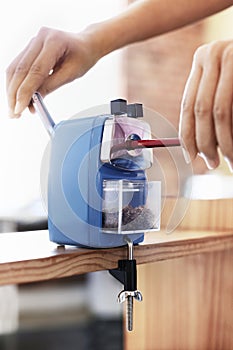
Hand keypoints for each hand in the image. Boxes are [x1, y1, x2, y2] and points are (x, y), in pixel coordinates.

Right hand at [6, 26, 99, 116]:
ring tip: (14, 109)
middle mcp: (39, 38)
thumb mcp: (71, 74)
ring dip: (12, 91)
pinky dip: (16, 84)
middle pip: (19, 70)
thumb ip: (51, 86)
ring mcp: (32, 42)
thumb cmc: (82, 57)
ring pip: (14, 69)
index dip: (25, 92)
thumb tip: (33, 100)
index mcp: (54, 42)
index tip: (20, 108)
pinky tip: (17, 97)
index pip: (35, 71)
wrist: (85, 44)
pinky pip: (17, 67)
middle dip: (14, 94)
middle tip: (14, 113)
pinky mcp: (28, 48)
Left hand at [179, 40, 232, 172]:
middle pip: (201, 109)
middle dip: (205, 142)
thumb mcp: (225, 84)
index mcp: (202, 58)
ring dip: (225, 142)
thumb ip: (209, 107)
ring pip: (221, 112)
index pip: (188, 105)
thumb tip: (192, 147)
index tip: (190, 157)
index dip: (187, 135)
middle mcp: (214, 53)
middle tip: (212, 164)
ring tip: (231, 160)